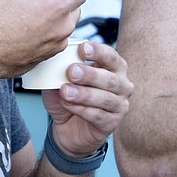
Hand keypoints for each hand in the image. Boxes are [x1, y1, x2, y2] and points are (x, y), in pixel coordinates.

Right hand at [0, 0, 86, 77]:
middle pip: (75, 8)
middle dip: (63, 1)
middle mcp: (62, 27)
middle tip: (39, 1)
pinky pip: (57, 38)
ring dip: (56, 18)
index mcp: (56, 6)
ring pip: (66, 24)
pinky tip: (29, 31)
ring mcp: (57, 44)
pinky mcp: (50, 56)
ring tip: (31, 17)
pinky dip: (49, 32)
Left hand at [42, 40, 132, 157]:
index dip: (98, 52)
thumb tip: (54, 60)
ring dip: (84, 94)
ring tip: (65, 91)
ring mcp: (120, 105)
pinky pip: (98, 116)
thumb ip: (61, 70)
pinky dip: (81, 109)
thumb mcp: (62, 80)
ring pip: (105, 98)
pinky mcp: (111, 123)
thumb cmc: (70, 97)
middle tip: (71, 71)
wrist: (69, 128)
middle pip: (110, 78)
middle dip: (90, 74)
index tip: (82, 48)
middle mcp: (122, 85)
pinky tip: (68, 105)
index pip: (110, 56)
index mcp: (114, 67)